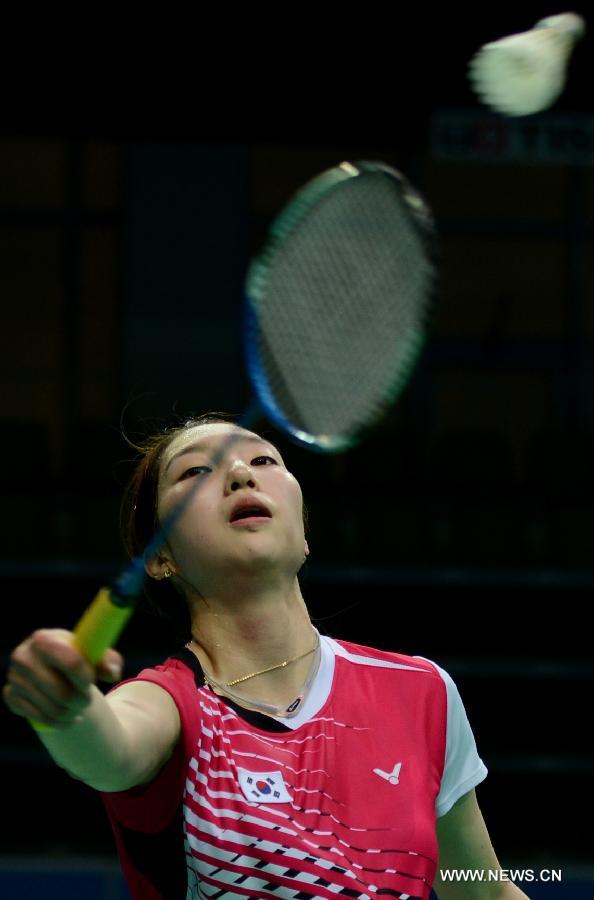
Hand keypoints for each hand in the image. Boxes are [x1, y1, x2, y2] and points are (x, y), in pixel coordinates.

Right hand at [3, 629, 122, 728]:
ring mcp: (15, 678)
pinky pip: (42, 719)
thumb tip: (112, 672)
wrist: (50, 668)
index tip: (92, 681)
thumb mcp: (94, 655)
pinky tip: (70, 718)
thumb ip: (108, 660)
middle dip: (82, 700)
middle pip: (63, 692)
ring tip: (79, 707)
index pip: (71, 662)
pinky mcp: (11, 697)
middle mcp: (24, 656)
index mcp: (44, 638)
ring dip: (73, 712)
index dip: (86, 677)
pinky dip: (61, 723)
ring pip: (54, 709)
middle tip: (87, 699)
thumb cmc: (76, 658)